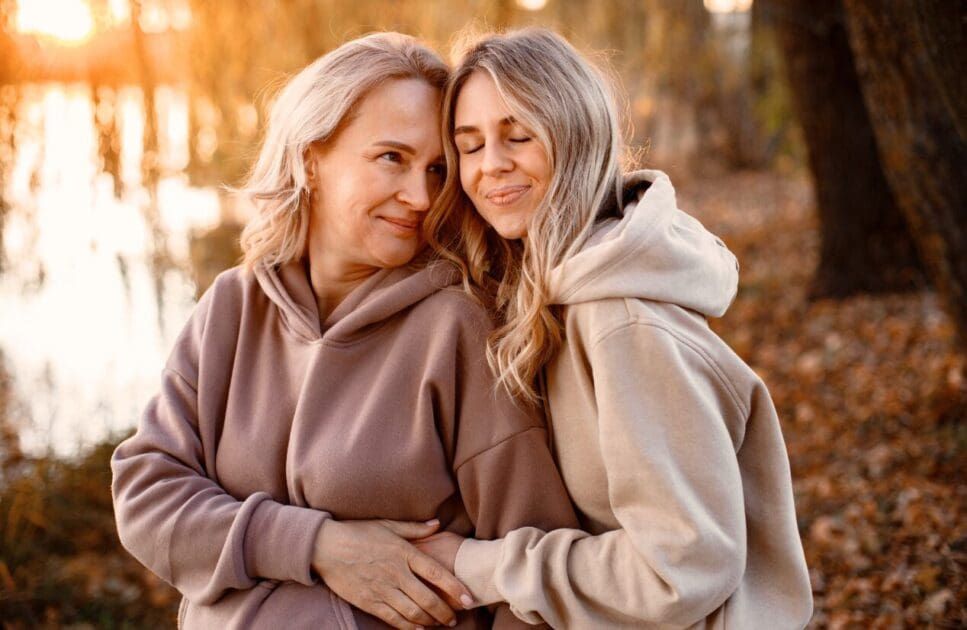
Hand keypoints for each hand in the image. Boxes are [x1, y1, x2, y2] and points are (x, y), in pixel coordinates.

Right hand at [311, 518, 472, 628]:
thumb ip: (415, 528)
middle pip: (427, 598)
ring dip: (430, 620)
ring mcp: (382, 588)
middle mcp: (396, 572)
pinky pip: (393, 618)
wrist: (326, 546)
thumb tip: (437, 524)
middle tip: (455, 617)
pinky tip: (419, 628)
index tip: (468, 598)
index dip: (454, 587)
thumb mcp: (388, 525)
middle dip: (445, 611)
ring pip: (413, 612)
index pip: (436, 572)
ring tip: (440, 624)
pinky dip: (409, 626)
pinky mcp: (369, 601)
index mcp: (403, 552)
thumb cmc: (358, 532)